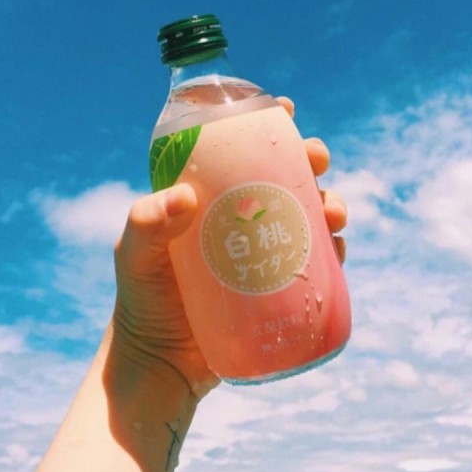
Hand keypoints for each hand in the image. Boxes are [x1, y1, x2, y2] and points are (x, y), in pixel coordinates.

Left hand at [109, 98, 347, 400]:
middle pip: (285, 176)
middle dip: (309, 159)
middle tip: (316, 159)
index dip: (266, 124)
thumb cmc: (143, 299)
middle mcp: (242, 218)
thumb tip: (185, 198)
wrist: (161, 363)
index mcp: (210, 198)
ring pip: (309, 215)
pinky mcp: (281, 286)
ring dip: (331, 203)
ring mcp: (265, 251)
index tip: (285, 108)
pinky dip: (333, 250)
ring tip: (334, 213)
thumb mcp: (134, 254)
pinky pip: (317, 261)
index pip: (239, 150)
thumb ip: (147, 222)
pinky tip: (337, 248)